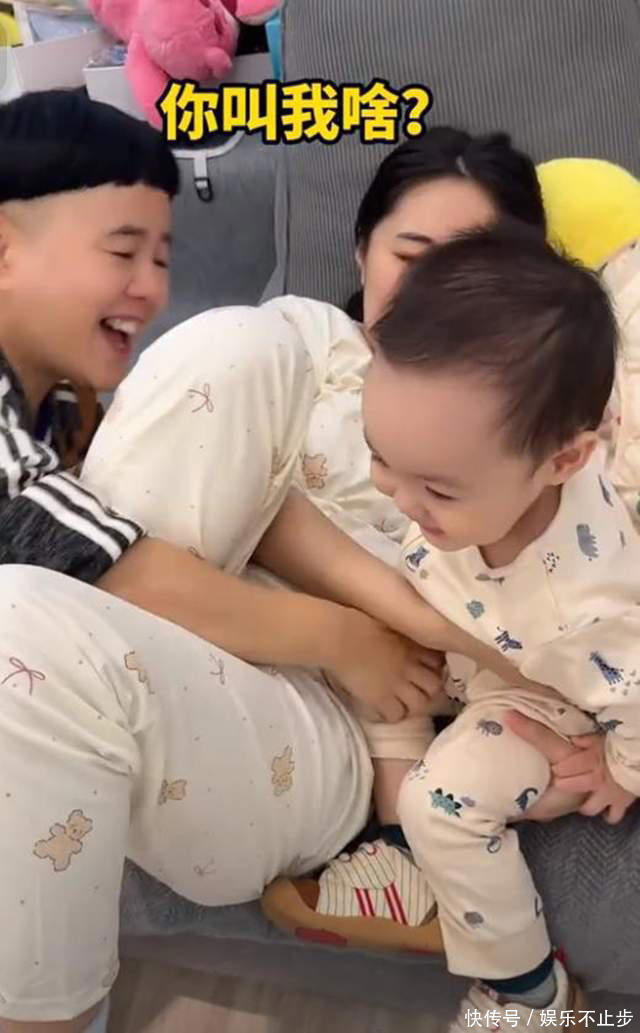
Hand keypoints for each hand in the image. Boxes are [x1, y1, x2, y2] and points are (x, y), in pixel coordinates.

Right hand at [331, 609, 445, 722]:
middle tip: (417, 691)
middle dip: (428, 691)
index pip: (437, 662)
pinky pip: (396, 715)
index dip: (434, 669)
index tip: (425, 670)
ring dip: (413, 706)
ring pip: (420, 704)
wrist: (339, 637)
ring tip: (402, 705)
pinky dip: (392, 715)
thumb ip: (398, 631)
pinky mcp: (380, 698)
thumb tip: (397, 634)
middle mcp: (409, 667)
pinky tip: (383, 710)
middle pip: (434, 686)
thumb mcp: (386, 622)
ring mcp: (397, 684)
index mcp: (411, 646)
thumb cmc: (356, 623)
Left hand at [507, 714, 635, 823]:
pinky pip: (613, 816)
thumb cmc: (622, 748)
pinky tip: (605, 812)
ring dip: (584, 806)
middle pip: (574, 786)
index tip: (553, 769)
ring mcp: (609, 794)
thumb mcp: (603, 739)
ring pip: (590, 808)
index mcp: (592, 760)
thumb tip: (571, 740)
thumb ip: (586, 741)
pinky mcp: (621, 804)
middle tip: (559, 784)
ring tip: (581, 803)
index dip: (559, 769)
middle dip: (563, 785)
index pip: (569, 766)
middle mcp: (597, 779)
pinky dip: (608, 815)